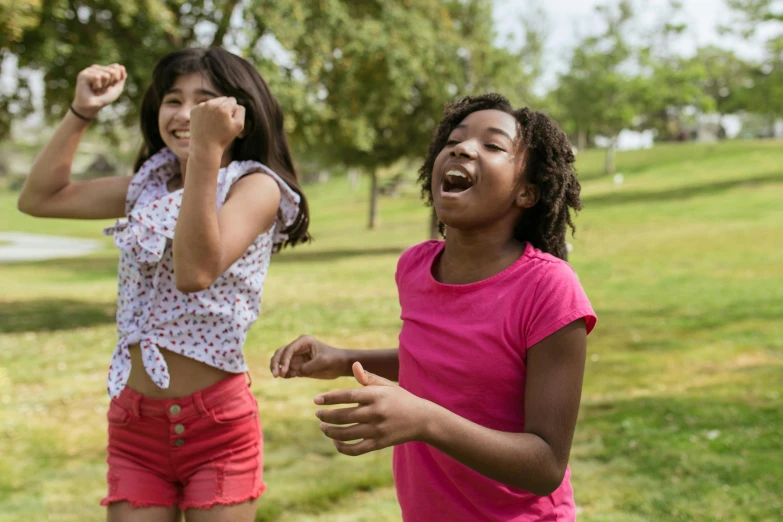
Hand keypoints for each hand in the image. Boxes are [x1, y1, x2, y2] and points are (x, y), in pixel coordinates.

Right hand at [72, 64, 126, 117]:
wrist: (92, 106)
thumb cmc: (104, 98)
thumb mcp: (117, 88)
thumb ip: (121, 77)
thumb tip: (121, 66)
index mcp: (104, 69)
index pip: (116, 67)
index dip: (116, 79)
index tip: (109, 86)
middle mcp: (96, 68)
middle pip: (112, 71)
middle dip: (109, 83)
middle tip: (101, 89)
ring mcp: (89, 70)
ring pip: (105, 75)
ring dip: (103, 85)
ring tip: (96, 89)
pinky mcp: (83, 74)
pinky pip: (97, 77)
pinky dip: (97, 86)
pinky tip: (92, 88)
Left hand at [189, 96, 244, 153]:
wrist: (204, 147)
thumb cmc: (223, 137)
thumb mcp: (239, 126)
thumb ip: (241, 110)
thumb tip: (236, 103)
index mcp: (223, 108)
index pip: (232, 100)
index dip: (233, 111)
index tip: (229, 120)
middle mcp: (211, 104)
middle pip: (223, 99)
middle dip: (224, 108)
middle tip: (221, 122)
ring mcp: (201, 106)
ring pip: (213, 102)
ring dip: (216, 109)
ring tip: (214, 123)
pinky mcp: (194, 110)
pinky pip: (204, 106)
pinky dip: (206, 112)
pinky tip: (207, 123)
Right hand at [270, 335, 347, 378]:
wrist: (341, 365)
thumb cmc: (334, 360)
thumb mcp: (323, 362)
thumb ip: (308, 367)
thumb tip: (295, 372)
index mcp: (304, 341)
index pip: (289, 349)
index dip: (284, 360)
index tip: (284, 372)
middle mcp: (298, 347)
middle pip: (280, 352)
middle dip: (276, 363)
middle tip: (275, 375)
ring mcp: (297, 356)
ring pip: (280, 360)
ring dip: (277, 367)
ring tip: (278, 376)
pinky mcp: (298, 365)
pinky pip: (286, 369)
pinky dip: (283, 373)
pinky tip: (285, 377)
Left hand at [314, 362, 430, 455]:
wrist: (423, 420)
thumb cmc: (401, 399)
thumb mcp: (387, 385)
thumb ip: (368, 378)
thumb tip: (354, 365)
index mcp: (377, 395)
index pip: (348, 395)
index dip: (330, 398)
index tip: (316, 400)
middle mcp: (376, 412)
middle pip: (344, 416)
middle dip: (326, 416)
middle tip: (317, 414)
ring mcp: (378, 430)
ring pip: (347, 434)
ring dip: (331, 432)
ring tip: (323, 427)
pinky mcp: (379, 444)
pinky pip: (356, 449)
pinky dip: (343, 448)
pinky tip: (335, 442)